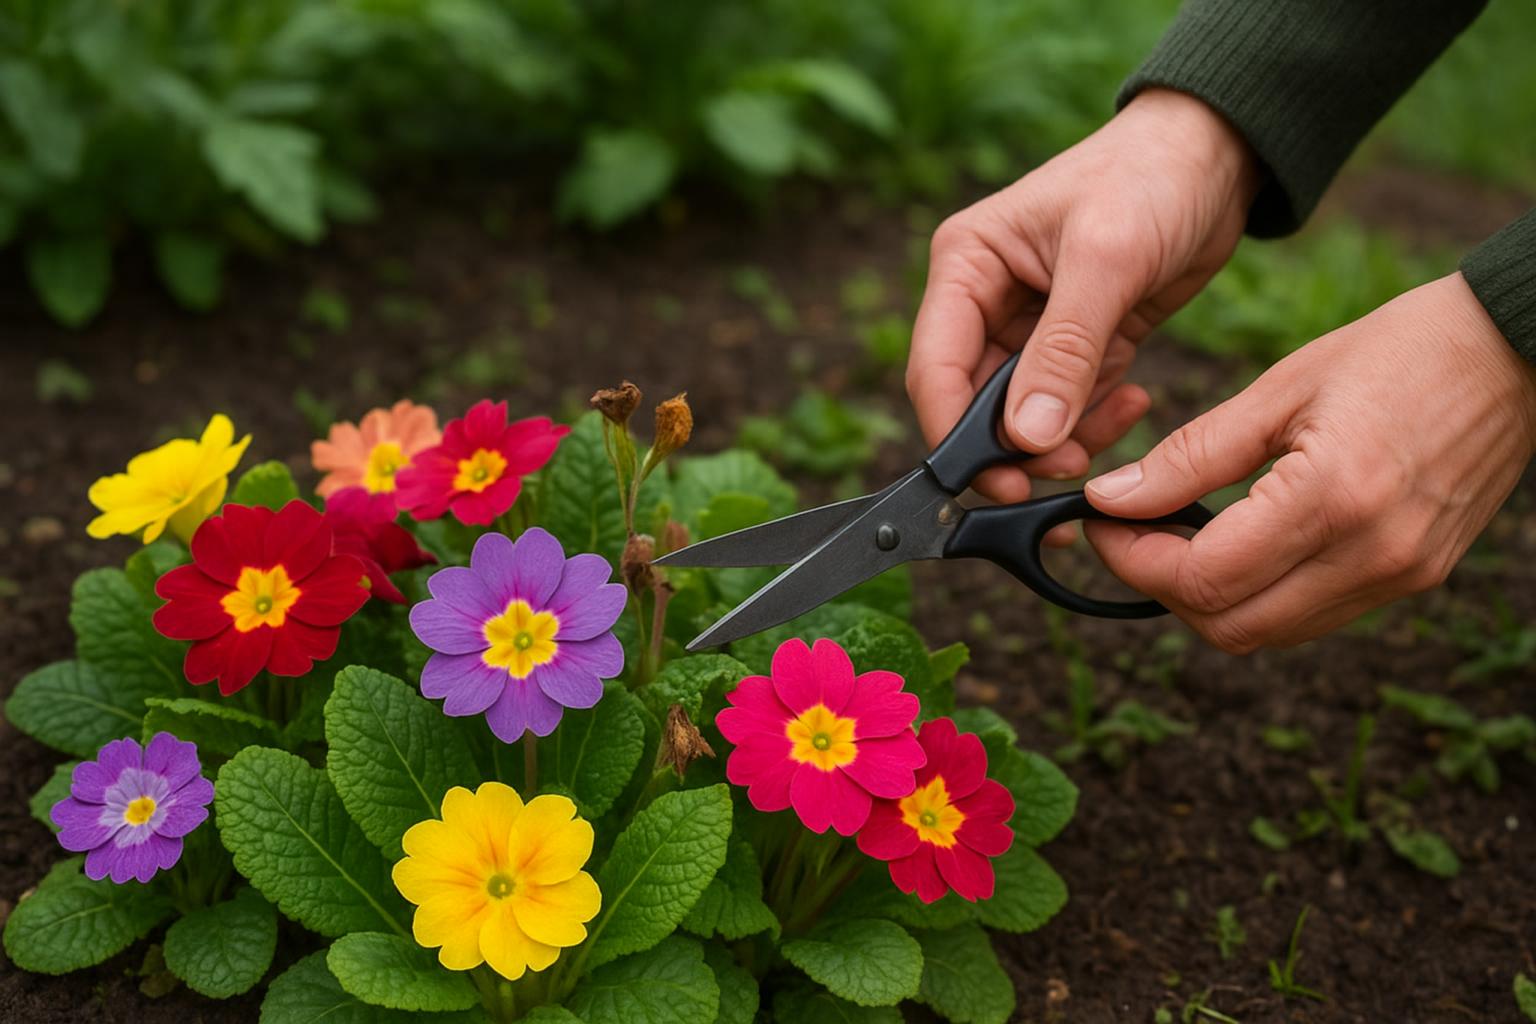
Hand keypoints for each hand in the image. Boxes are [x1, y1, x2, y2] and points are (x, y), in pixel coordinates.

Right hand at [907, 88, 1259, 501]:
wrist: (1218, 154)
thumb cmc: (1151, 177)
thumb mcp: (1106, 260)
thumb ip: (1063, 351)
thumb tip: (1026, 436)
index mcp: (966, 266)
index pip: (936, 368)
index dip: (957, 434)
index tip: (1000, 479)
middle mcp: (985, 301)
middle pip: (974, 404)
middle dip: (1016, 445)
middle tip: (1067, 467)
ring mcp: (1030, 328)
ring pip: (1022, 417)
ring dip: (1061, 439)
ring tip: (1112, 428)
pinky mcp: (1076, 346)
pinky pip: (1069, 407)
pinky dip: (1096, 418)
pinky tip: (1134, 397)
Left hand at [1084, 273, 1535, 651]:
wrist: (1515, 351)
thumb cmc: (1397, 351)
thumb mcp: (1281, 390)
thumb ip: (1190, 454)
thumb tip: (1110, 498)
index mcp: (1332, 499)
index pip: (1201, 578)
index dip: (1132, 559)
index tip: (1100, 522)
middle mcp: (1370, 556)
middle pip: (1228, 627)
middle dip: (1159, 589)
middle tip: (1128, 535)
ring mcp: (1399, 577)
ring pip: (1268, 634)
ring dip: (1207, 601)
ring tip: (1175, 538)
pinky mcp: (1414, 579)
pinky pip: (1311, 618)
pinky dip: (1259, 597)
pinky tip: (1236, 544)